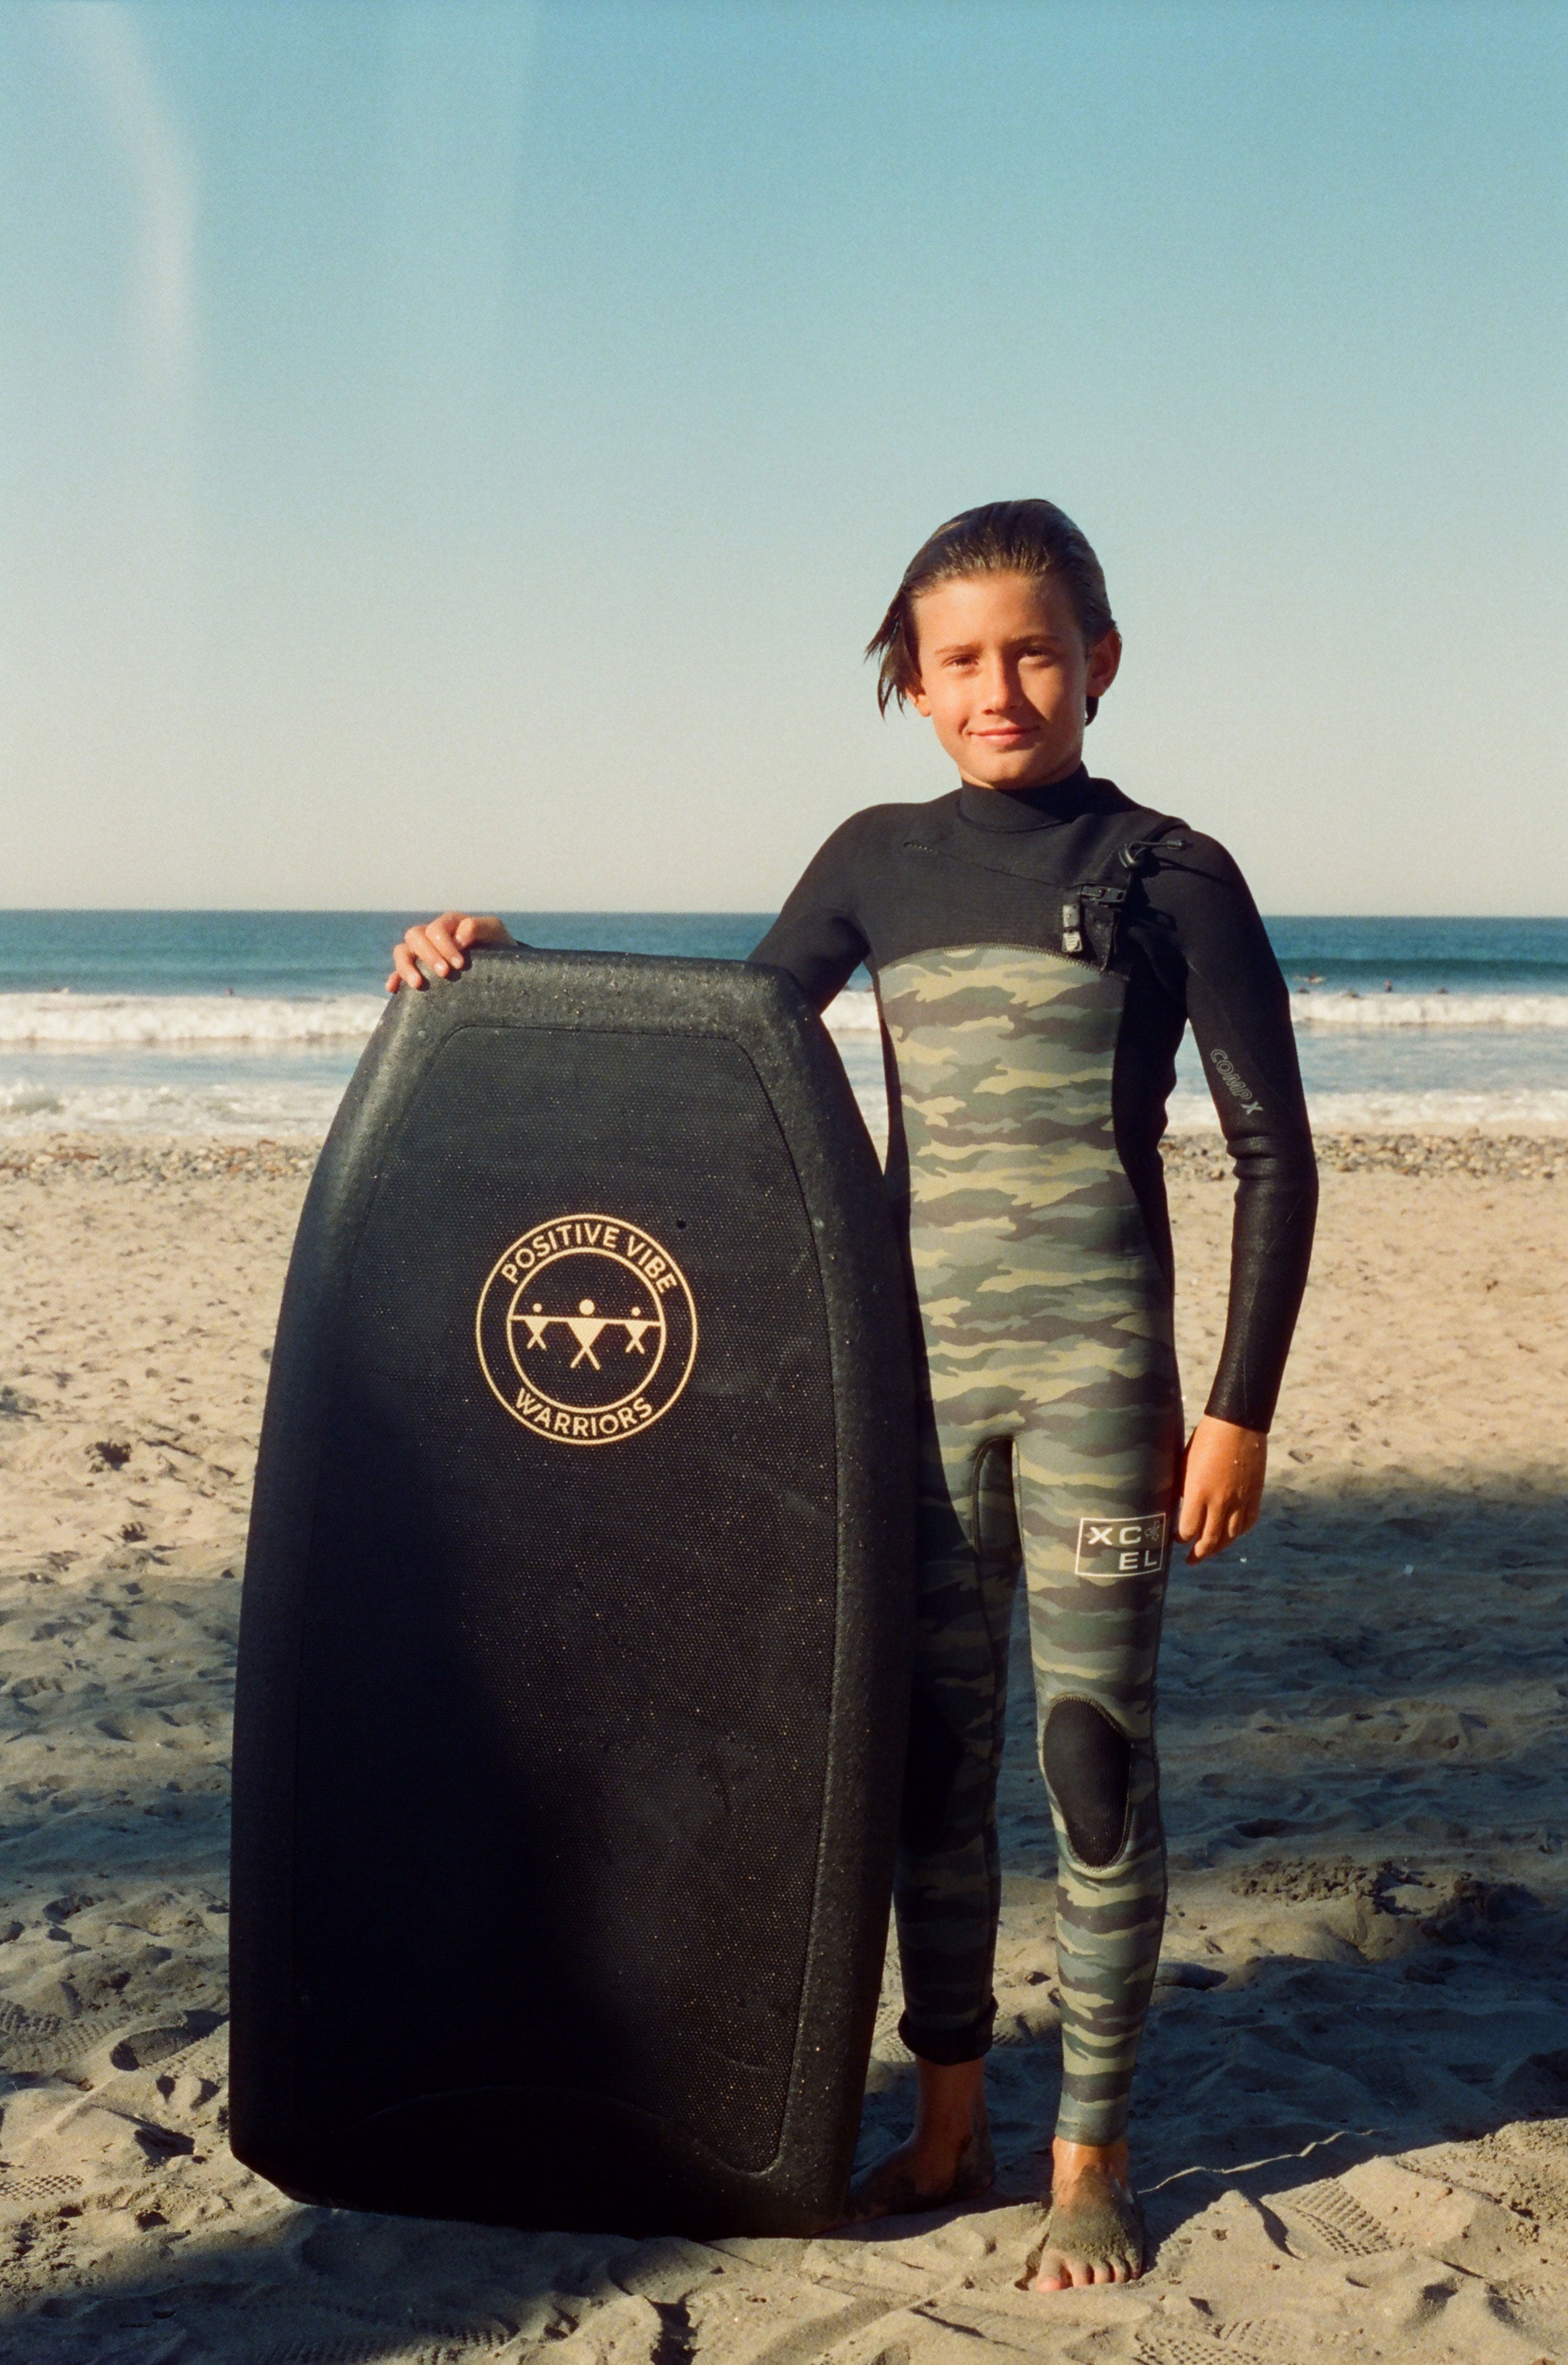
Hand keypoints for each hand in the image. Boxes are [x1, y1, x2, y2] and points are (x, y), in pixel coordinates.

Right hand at [387, 912, 513, 992]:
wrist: (499, 966)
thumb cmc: (499, 947)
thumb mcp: (495, 933)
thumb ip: (480, 927)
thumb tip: (459, 938)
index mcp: (448, 923)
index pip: (436, 929)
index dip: (445, 945)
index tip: (460, 964)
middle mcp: (431, 936)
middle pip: (414, 937)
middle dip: (428, 956)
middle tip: (445, 974)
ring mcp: (422, 953)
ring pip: (401, 952)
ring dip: (405, 966)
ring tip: (418, 984)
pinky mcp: (418, 971)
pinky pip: (397, 971)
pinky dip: (394, 978)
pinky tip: (394, 989)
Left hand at [1177, 1417, 1266, 1563]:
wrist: (1237, 1424)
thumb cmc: (1205, 1439)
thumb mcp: (1184, 1464)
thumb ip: (1184, 1489)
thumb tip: (1182, 1507)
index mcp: (1198, 1492)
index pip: (1188, 1529)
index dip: (1181, 1539)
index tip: (1176, 1539)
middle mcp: (1220, 1501)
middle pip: (1210, 1540)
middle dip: (1198, 1554)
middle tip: (1190, 1561)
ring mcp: (1240, 1500)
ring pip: (1230, 1536)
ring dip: (1219, 1548)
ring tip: (1210, 1552)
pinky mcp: (1255, 1495)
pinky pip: (1248, 1523)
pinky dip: (1238, 1533)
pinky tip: (1231, 1535)